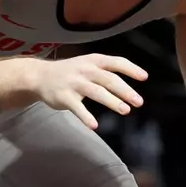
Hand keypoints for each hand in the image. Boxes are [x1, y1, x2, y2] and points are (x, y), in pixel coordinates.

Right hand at [31, 54, 148, 130]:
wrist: (40, 76)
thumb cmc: (71, 72)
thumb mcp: (89, 64)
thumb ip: (107, 71)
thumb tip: (131, 87)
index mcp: (94, 60)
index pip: (116, 62)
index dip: (131, 69)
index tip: (144, 77)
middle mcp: (85, 69)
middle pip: (109, 79)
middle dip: (125, 91)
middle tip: (139, 102)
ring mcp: (74, 83)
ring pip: (96, 92)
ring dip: (112, 101)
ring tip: (125, 110)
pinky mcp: (64, 97)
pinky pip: (77, 108)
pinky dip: (86, 117)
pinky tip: (94, 126)